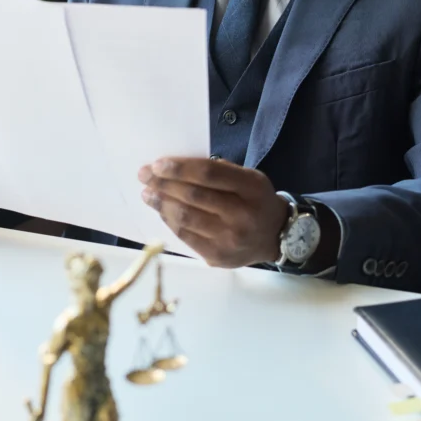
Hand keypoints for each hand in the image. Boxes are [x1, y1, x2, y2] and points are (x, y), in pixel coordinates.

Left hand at [138, 157, 288, 267]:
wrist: (276, 236)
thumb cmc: (256, 201)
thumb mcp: (249, 178)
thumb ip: (219, 171)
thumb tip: (177, 168)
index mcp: (251, 188)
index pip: (208, 174)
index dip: (179, 168)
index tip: (158, 164)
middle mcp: (242, 214)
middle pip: (193, 196)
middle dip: (163, 184)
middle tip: (144, 175)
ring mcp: (229, 239)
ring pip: (185, 218)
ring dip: (161, 203)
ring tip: (148, 193)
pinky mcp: (217, 256)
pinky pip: (185, 236)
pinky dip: (170, 221)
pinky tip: (162, 211)